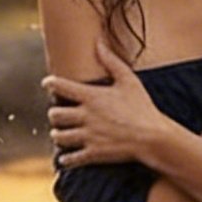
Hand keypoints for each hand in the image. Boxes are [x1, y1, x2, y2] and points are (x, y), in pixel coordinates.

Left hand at [43, 39, 168, 165]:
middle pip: (54, 115)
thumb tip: (99, 42)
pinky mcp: (93, 154)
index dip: (50, 84)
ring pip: (59, 137)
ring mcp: (88, 136)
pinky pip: (70, 159)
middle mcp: (86, 116)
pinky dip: (66, 159)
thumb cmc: (143, 108)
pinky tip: (67, 157)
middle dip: (54, 115)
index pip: (60, 87)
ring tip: (62, 134)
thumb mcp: (129, 81)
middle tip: (59, 115)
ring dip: (58, 135)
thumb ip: (111, 61)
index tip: (48, 84)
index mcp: (92, 97)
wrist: (153, 137)